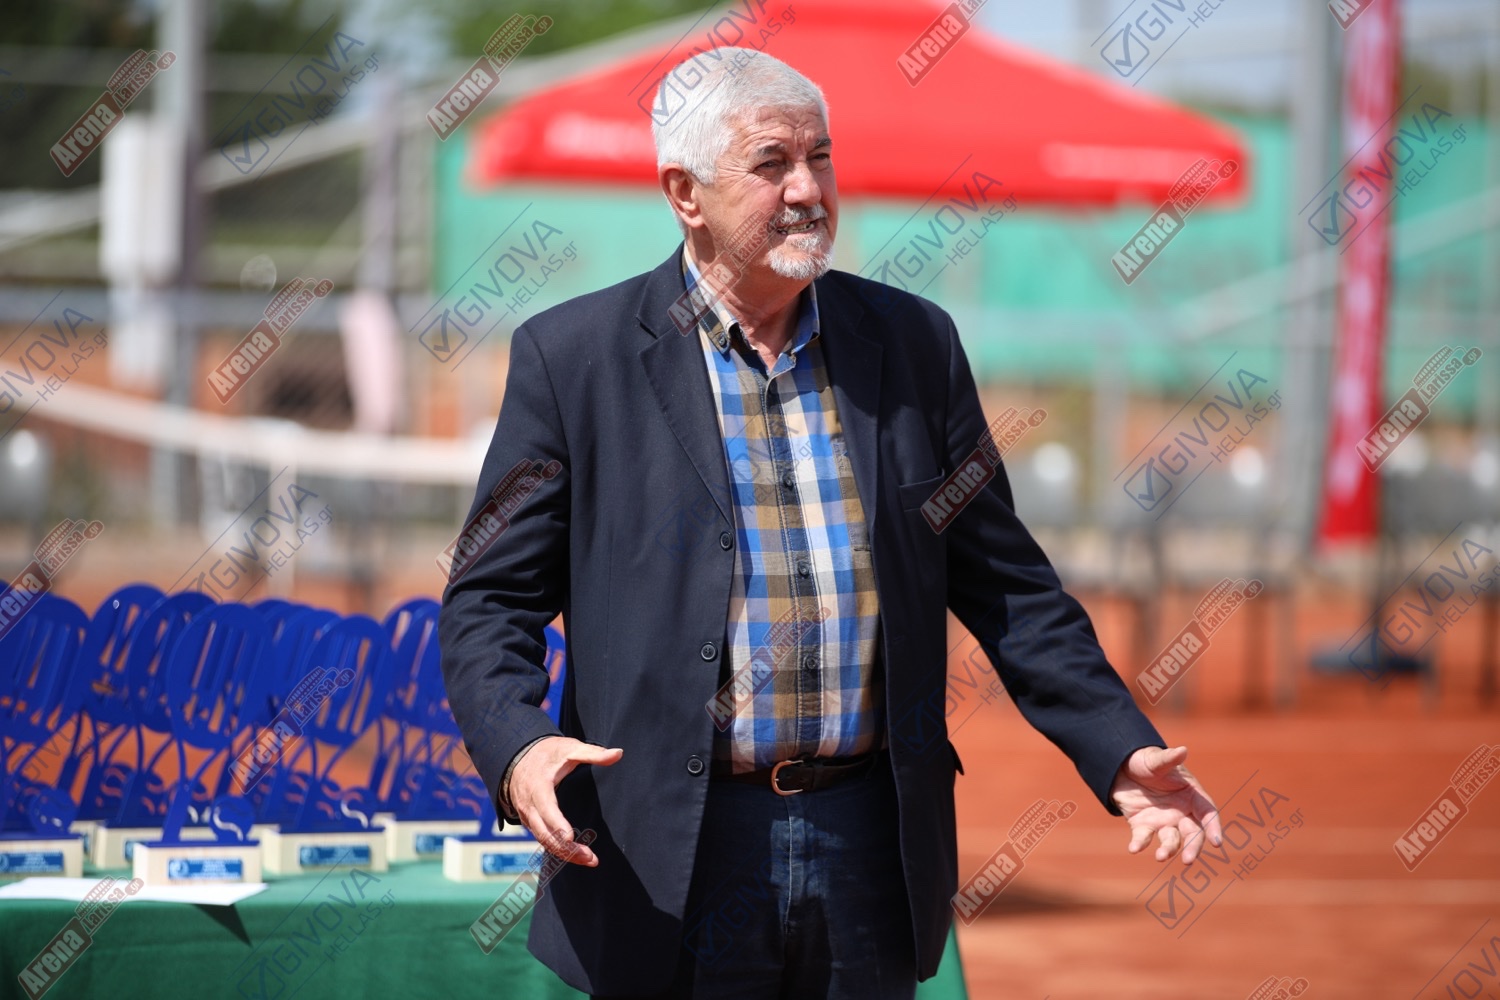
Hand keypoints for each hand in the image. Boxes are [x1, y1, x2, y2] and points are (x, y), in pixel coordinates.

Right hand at [509, 736, 622, 866]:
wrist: (518, 756)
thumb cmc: (547, 752)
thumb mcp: (570, 748)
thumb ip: (594, 753)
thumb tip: (619, 753)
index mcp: (539, 787)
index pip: (547, 809)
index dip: (557, 824)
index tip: (570, 837)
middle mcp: (530, 805)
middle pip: (545, 833)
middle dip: (567, 848)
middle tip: (591, 858)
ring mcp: (527, 816)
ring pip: (543, 840)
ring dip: (564, 853)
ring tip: (589, 860)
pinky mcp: (529, 821)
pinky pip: (541, 839)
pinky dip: (557, 849)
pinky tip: (575, 855)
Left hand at [1110, 745, 1221, 863]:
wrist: (1121, 766)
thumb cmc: (1147, 761)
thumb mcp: (1157, 759)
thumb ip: (1169, 758)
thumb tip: (1182, 750)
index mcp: (1192, 796)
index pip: (1208, 814)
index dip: (1213, 828)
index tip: (1217, 842)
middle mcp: (1181, 813)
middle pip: (1193, 834)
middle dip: (1193, 847)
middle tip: (1189, 860)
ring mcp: (1163, 821)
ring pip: (1170, 841)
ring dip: (1168, 849)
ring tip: (1161, 856)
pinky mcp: (1143, 826)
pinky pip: (1143, 838)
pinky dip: (1139, 844)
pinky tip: (1134, 848)